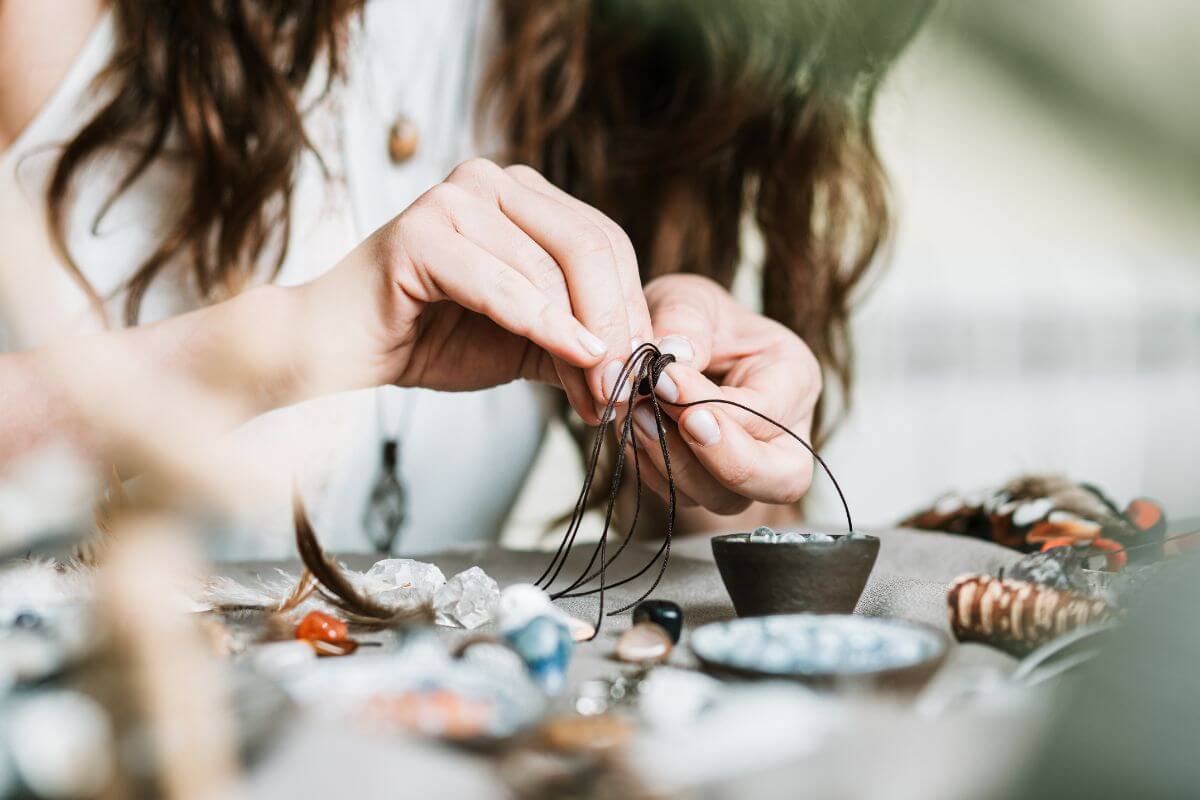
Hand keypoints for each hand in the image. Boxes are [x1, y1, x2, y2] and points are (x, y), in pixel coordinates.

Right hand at [293, 159, 650, 422]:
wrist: (342, 349)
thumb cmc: (429, 337)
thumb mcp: (527, 341)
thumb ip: (580, 343)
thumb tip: (640, 369)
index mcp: (522, 195)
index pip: (606, 242)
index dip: (633, 308)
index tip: (644, 371)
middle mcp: (492, 181)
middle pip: (590, 245)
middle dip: (618, 322)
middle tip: (629, 384)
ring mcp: (454, 198)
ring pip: (550, 267)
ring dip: (584, 337)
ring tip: (598, 391)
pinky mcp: (420, 232)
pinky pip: (501, 284)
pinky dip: (544, 324)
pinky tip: (576, 356)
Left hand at [623, 275, 820, 514]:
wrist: (666, 342)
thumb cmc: (690, 318)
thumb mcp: (688, 298)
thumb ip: (685, 320)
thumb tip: (673, 356)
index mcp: (794, 377)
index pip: (769, 412)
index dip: (715, 404)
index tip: (664, 379)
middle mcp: (784, 433)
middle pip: (781, 480)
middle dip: (722, 460)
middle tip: (671, 421)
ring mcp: (748, 468)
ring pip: (726, 499)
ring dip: (675, 465)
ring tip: (637, 416)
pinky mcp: (707, 486)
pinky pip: (685, 499)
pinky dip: (654, 471)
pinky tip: (632, 430)